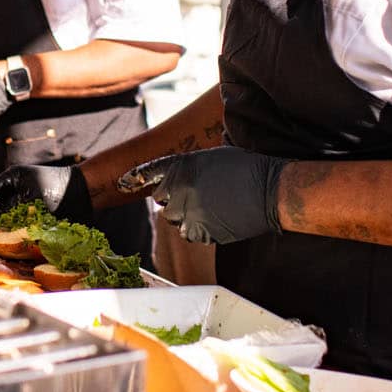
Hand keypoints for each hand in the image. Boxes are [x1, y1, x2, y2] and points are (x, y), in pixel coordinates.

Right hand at [0, 164, 93, 224]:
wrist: (85, 192)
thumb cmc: (59, 191)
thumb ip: (8, 208)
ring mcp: (23, 196)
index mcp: (11, 177)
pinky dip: (7, 226)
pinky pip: (13, 217)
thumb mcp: (31, 200)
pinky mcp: (32, 208)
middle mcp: (14, 185)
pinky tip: (4, 238)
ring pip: (1, 210)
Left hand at [119, 147, 290, 243]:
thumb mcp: (211, 157)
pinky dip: (196, 229)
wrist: (269, 190)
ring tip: (209, 207)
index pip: (150, 173)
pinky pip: (187, 233)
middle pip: (161, 199)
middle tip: (195, 195)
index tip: (123, 182)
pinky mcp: (200, 231)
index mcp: (182, 166)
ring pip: (173, 218)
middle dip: (172, 198)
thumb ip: (186, 168)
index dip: (135, 178)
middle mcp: (180, 189)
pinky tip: (214, 220)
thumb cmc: (245, 168)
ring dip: (184, 214)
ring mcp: (189, 212)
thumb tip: (172, 180)